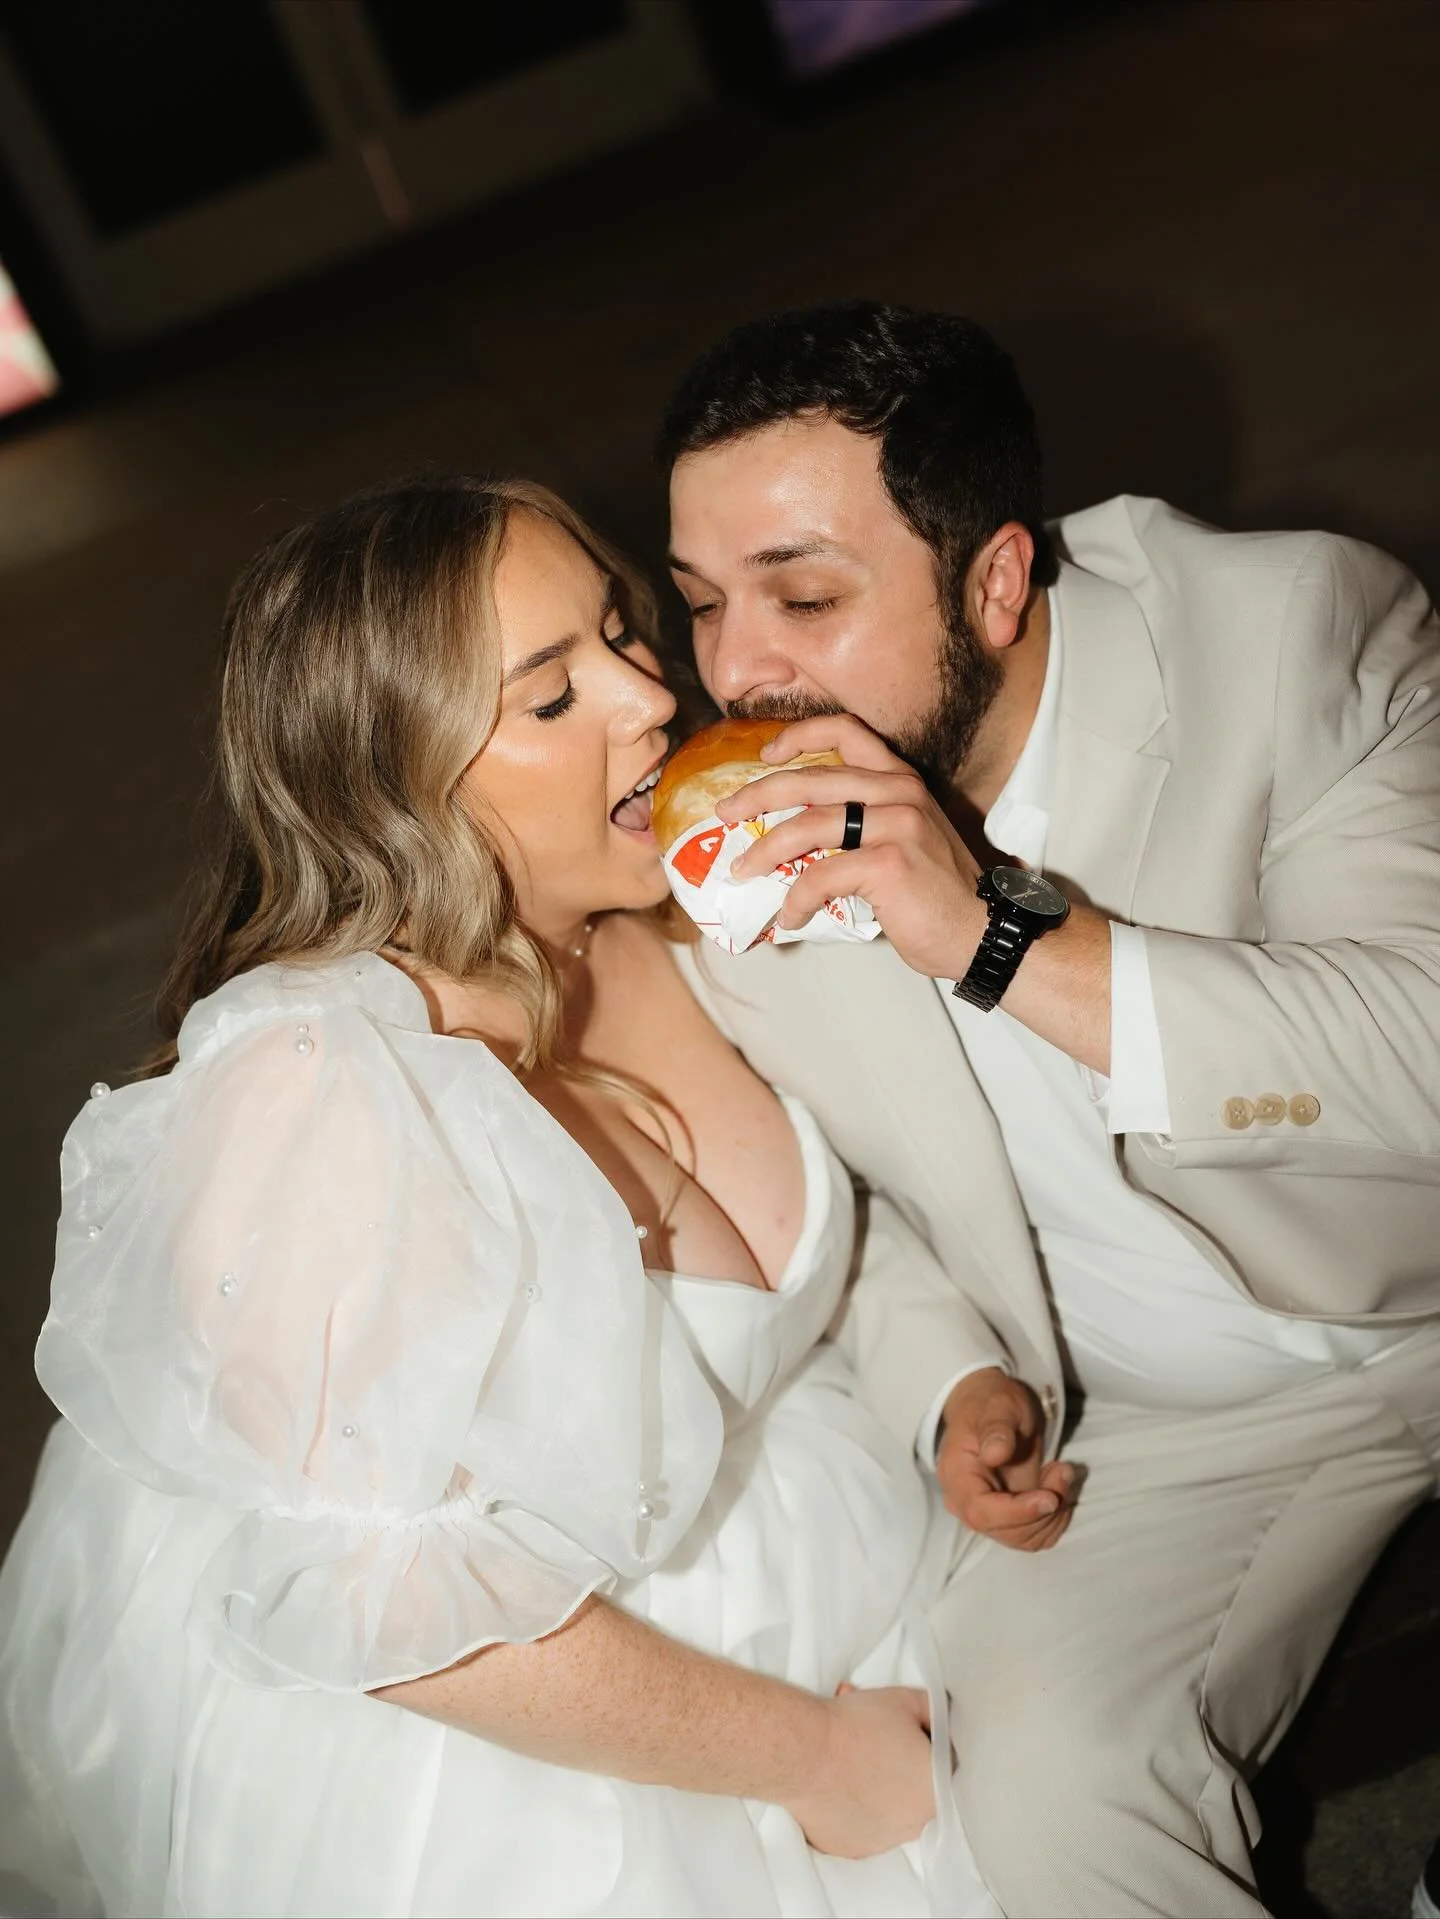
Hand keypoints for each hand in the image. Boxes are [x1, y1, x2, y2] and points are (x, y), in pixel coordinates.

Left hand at [718, 714, 986, 981]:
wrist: (980, 933)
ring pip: (808, 826)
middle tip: (724, 813)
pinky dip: (796, 899)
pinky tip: (789, 916)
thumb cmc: (934, 895)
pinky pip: (821, 877)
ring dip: (765, 851)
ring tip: (742, 872)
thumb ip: (859, 825)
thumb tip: (790, 841)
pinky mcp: (888, 863)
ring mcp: (897, 824)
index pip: (847, 731)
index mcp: (900, 780)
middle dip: (757, 794)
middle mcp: (899, 792)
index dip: (798, 735)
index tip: (763, 756)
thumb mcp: (902, 840)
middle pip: (811, 778)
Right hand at [784, 1685, 935, 1856]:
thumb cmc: (853, 1728)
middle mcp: (913, 1824)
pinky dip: (854, 1807)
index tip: (907, 1733)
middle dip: (899, 1762)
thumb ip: (931, 1709)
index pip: (943, 1766)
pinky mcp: (851, 1847)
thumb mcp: (904, 1699)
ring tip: (855, 1756)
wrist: (805, 1751)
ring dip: (878, 1786)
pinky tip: (841, 1781)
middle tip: (877, 1739)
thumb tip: (937, 1714)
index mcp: (934, 1791)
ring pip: (888, 1810)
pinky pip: (861, 1826)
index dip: (925, 1743)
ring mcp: (881, 1841)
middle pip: (914, 1788)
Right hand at [935, 1368, 1074, 1551]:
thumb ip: (996, 1429)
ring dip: (1054, 1512)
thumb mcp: (998, 1406)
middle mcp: (967, 1502)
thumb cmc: (993, 1404)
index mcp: (957, 1475)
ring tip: (1059, 1472)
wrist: (994, 1412)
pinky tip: (1056, 1487)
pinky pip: (1036, 1537)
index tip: (1050, 1498)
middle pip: (1005, 1530)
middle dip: (1043, 1508)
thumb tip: (994, 1454)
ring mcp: (989, 1514)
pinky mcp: (1009, 1520)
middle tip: (1062, 1470)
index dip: (1017, 1513)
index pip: (981, 1512)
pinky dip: (1055, 1519)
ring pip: (1025, 1538)